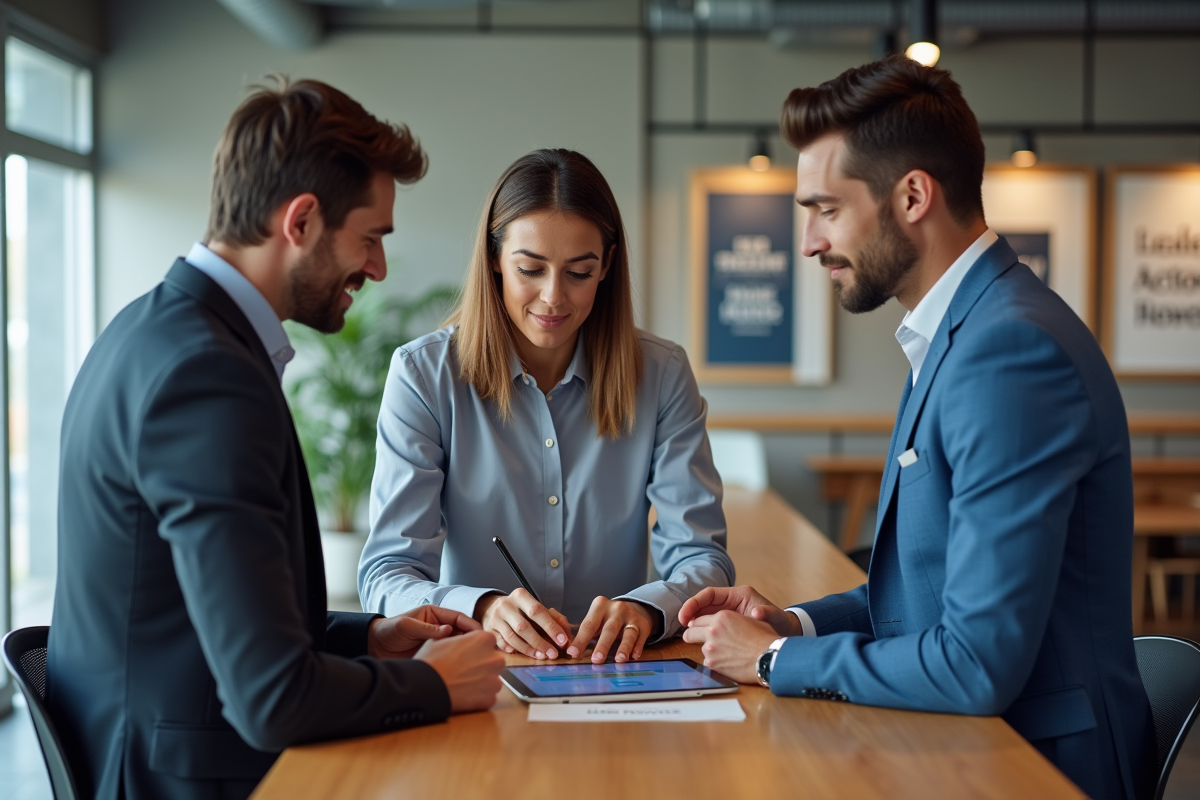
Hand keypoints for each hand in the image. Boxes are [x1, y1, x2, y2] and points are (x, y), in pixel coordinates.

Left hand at [368, 604, 482, 658]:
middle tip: (484, 649)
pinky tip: (461, 668)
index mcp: (434, 615)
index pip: (458, 618)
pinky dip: (456, 661)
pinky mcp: (433, 655)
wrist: (374, 647)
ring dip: (466, 651)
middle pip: (462, 632)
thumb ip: (426, 628)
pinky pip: (448, 657)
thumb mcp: (406, 626)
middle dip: (473, 639)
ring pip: (457, 646)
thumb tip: (447, 630)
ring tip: (475, 660)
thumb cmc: (388, 630)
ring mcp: (436, 642)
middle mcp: (438, 628)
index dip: (471, 625)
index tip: (481, 634)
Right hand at [414, 630, 504, 712]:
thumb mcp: (441, 639)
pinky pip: (487, 697)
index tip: (467, 655)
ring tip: (463, 684)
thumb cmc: (431, 662)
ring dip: (482, 682)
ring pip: (492, 680)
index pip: (487, 642)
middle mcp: (495, 658)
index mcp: (485, 639)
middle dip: (482, 665)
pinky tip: (464, 696)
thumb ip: (458, 638)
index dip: (476, 648)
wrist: (425, 687)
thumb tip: (459, 640)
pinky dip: (478, 697)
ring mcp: (495, 680)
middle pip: (493, 661)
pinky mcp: (490, 699)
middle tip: (464, 670)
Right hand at [476, 589, 570, 658]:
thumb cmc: (520, 610)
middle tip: (553, 654)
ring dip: (529, 649)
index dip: (551, 627)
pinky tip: (520, 653)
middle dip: (540, 642)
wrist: (492, 608)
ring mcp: (495, 617)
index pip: (538, 611)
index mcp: (521, 596)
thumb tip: (568, 634)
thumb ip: (553, 618)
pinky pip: (500, 643)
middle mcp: (506, 605)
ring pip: (513, 637)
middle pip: (524, 626)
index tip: (563, 641)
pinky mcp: (488, 629)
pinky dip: (511, 649)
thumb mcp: (534, 608)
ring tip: (541, 656)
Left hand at [568, 597, 656, 663]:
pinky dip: (637, 647)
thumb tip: (569, 651)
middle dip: (602, 645)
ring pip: (628, 633)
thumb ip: (585, 631)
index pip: (588, 625)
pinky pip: (641, 637)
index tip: (573, 653)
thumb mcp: (596, 618)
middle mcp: (616, 609)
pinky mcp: (643, 625)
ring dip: (623, 647)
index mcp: (600, 606)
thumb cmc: (608, 618)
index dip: (580, 640)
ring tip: (619, 660)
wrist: (634, 608)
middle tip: (595, 660)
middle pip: (609, 629)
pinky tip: (634, 657)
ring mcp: (631, 616)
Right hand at [678, 585, 800, 636]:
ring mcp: (729, 614)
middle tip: (681, 626)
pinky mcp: (729, 625)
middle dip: (691, 613)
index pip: (710, 594)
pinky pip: (712, 625)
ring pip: (705, 615)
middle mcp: (731, 602)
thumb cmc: (781, 623)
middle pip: (704, 604)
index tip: (685, 615)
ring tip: (686, 634)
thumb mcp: (774, 617)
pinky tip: (698, 640)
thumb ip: (766, 614)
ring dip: (695, 623)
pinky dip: (703, 631)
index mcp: (739, 595)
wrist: (787, 632)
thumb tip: (757, 612)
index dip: (695, 603)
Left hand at [681, 610, 779, 683]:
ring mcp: (710, 648)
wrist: (768, 658)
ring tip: (724, 653)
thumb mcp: (748, 620)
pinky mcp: (712, 663)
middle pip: (690, 632)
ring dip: (708, 650)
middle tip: (693, 638)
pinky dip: (714, 662)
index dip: (698, 624)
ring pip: (700, 648)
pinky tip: (727, 662)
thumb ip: (731, 620)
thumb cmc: (764, 639)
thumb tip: (724, 622)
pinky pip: (707, 662)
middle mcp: (712, 630)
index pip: (699, 619)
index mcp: (721, 617)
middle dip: (691, 635)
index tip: (698, 628)